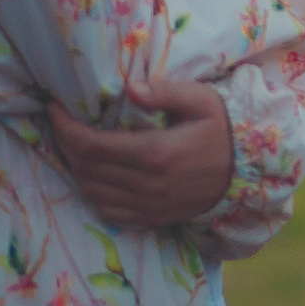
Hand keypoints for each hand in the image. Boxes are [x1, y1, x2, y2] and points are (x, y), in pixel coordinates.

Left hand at [49, 76, 234, 230]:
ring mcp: (150, 205)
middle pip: (86, 169)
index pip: (91, 145)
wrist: (249, 170)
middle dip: (65, 145)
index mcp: (156, 153)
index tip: (55, 109)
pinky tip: (95, 175)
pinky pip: (108, 211)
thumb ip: (165, 92)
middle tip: (62, 125)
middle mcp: (148, 184)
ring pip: (91, 191)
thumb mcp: (202, 101)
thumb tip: (130, 88)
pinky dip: (92, 193)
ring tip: (74, 147)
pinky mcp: (153, 218)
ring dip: (75, 169)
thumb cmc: (223, 128)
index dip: (64, 127)